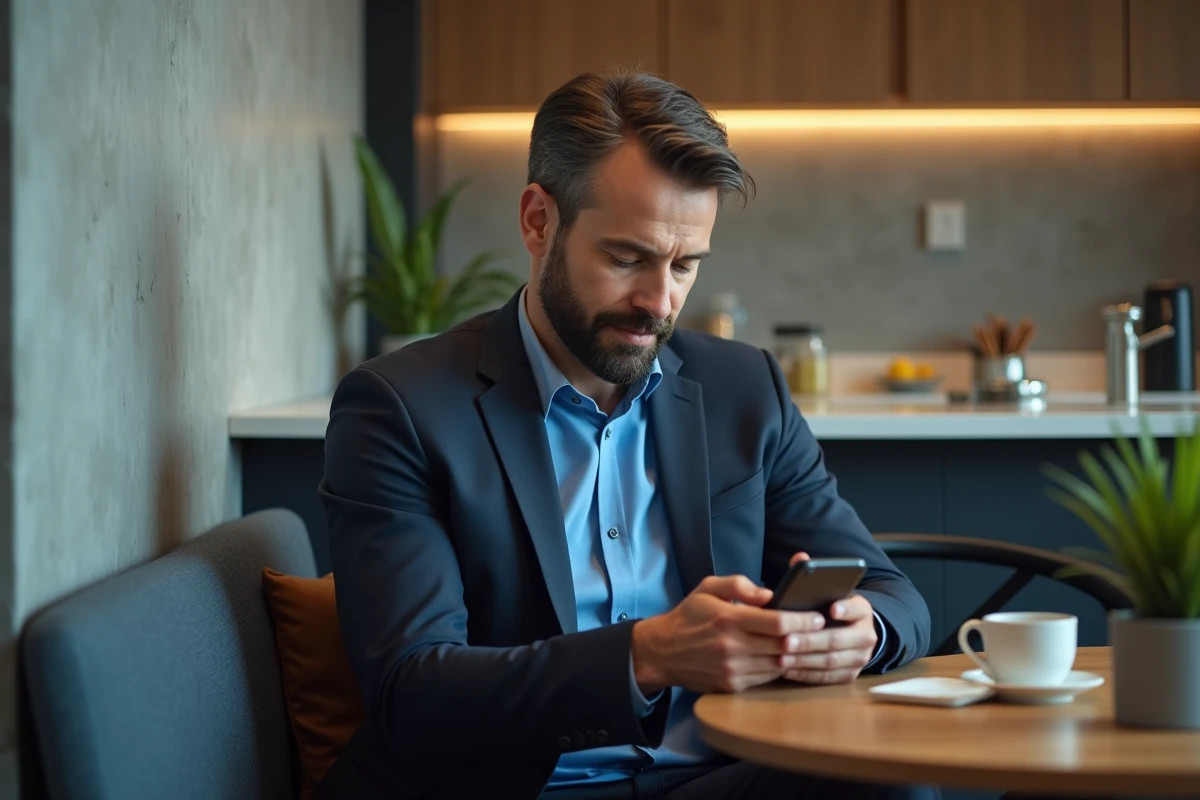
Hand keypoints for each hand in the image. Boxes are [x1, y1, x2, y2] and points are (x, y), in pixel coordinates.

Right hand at [630, 574, 825, 694]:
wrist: (663, 651)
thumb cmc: (689, 616)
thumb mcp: (708, 588)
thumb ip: (739, 584)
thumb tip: (770, 595)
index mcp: (728, 619)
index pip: (777, 623)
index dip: (803, 621)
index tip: (818, 616)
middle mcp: (732, 647)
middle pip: (783, 646)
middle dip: (807, 638)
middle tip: (824, 631)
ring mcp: (733, 669)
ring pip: (779, 664)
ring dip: (797, 655)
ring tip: (811, 644)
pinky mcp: (732, 685)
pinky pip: (766, 677)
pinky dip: (779, 667)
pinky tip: (786, 656)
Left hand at [778, 551, 877, 684]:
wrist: (853, 631)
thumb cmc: (830, 608)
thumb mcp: (829, 591)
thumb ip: (813, 575)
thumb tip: (800, 557)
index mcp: (862, 609)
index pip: (856, 608)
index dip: (845, 609)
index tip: (830, 609)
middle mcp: (866, 635)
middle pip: (838, 640)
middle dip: (810, 641)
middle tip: (786, 640)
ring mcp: (860, 658)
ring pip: (831, 661)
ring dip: (804, 660)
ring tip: (781, 656)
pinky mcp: (850, 675)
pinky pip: (827, 678)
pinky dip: (806, 675)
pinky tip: (787, 670)